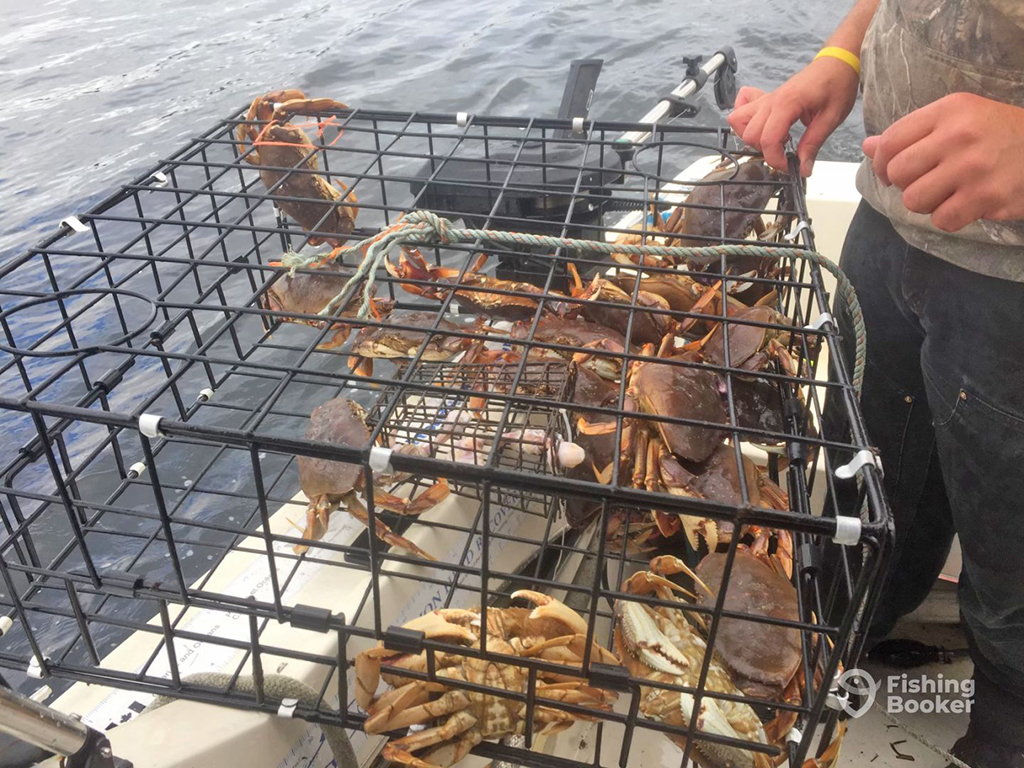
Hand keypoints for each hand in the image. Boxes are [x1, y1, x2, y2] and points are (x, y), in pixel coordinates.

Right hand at [728, 56, 859, 176]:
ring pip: (738, 120)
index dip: (776, 159)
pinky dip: (743, 118)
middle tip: (785, 152)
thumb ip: (813, 144)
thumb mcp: (831, 118)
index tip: (789, 166)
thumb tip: (803, 168)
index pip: (768, 139)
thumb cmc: (837, 83)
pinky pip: (741, 106)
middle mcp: (771, 100)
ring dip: (751, 136)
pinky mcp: (766, 98)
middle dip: (765, 150)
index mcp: (787, 103)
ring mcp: (766, 98)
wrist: (837, 62)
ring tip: (773, 139)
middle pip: (750, 134)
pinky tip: (760, 124)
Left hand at [863, 92, 1023, 231]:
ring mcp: (974, 168)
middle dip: (904, 183)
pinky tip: (965, 203)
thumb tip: (867, 147)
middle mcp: (959, 136)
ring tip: (947, 192)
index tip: (890, 172)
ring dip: (926, 202)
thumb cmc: (998, 133)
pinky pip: (942, 220)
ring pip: (915, 200)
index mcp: (949, 110)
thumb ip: (911, 133)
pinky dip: (949, 217)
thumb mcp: (958, 119)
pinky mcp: (988, 196)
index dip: (881, 163)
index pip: (891, 141)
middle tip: (924, 181)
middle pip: (898, 173)